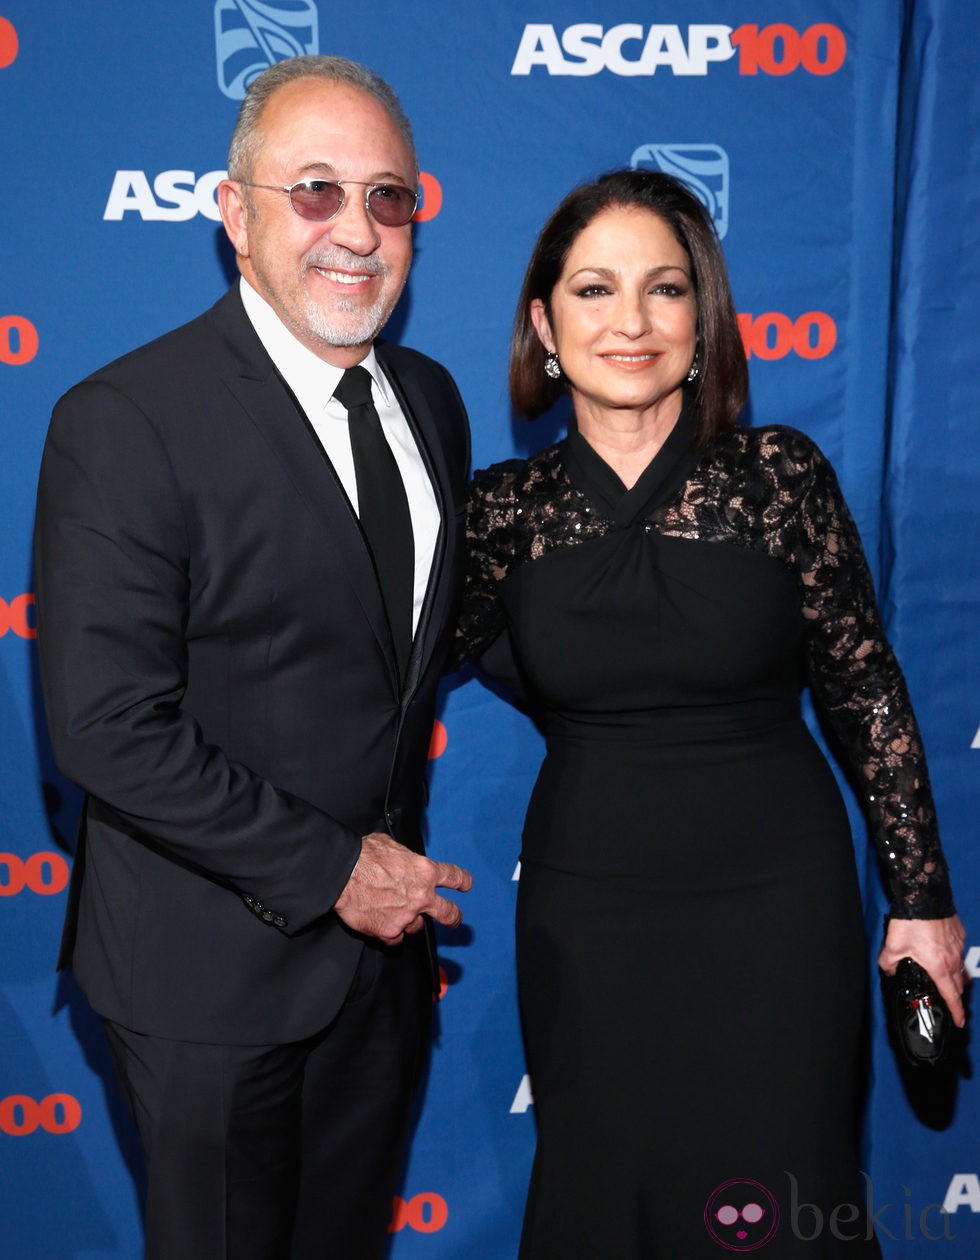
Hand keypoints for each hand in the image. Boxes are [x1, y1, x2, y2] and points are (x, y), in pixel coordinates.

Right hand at [333, 832, 471, 945]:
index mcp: (425, 871)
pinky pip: (395, 939)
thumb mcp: (391, 845)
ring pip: (416, 926)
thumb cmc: (363, 856)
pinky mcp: (389, 932)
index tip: (465, 884)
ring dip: (408, 921)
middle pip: (448, 912)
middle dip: (454, 916)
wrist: (342, 874)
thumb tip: (402, 860)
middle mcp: (421, 896)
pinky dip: (390, 933)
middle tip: (455, 919)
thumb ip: (404, 857)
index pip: (453, 876)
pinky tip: (382, 924)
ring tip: (393, 912)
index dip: (462, 881)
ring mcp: (406, 916)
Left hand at [878, 914, 968, 1027]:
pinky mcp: (958, 933)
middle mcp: (952, 958)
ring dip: (957, 979)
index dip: (956, 1011)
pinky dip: (955, 958)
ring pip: (961, 968)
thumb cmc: (911, 922)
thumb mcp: (892, 947)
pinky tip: (945, 955)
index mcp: (938, 966)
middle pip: (958, 985)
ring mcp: (958, 946)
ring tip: (951, 984)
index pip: (951, 996)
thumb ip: (889, 964)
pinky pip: (959, 951)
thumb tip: (889, 971)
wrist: (924, 896)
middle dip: (956, 998)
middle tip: (952, 1005)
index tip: (959, 1021)